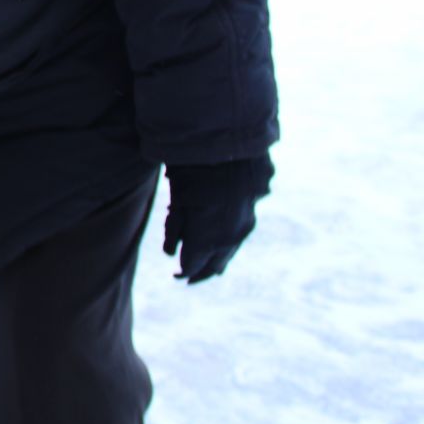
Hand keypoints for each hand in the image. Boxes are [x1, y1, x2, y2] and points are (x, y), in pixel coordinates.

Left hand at [163, 155, 273, 282]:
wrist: (231, 145)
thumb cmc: (195, 170)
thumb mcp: (177, 199)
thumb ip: (174, 228)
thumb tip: (171, 254)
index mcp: (207, 239)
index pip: (193, 265)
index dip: (184, 272)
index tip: (177, 275)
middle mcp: (228, 239)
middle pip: (214, 265)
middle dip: (201, 272)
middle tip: (189, 278)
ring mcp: (243, 228)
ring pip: (229, 252)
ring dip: (216, 260)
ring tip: (205, 267)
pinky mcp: (251, 216)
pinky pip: (238, 238)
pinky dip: (227, 245)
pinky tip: (222, 246)